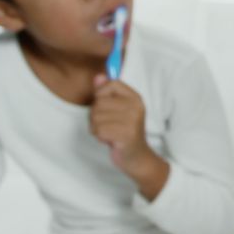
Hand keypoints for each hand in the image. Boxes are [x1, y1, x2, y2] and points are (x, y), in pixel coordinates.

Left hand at [90, 75, 169, 198]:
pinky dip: (99, 137)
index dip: (101, 95)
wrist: (137, 157)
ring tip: (109, 132)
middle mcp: (136, 107)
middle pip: (99, 102)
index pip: (111, 84)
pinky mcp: (125, 135)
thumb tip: (98, 76)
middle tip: (109, 125)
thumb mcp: (118, 109)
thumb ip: (107, 92)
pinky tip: (110, 140)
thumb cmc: (124, 132)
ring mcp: (132, 121)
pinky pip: (98, 130)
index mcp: (135, 98)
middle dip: (96, 116)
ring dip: (97, 128)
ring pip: (96, 117)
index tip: (106, 106)